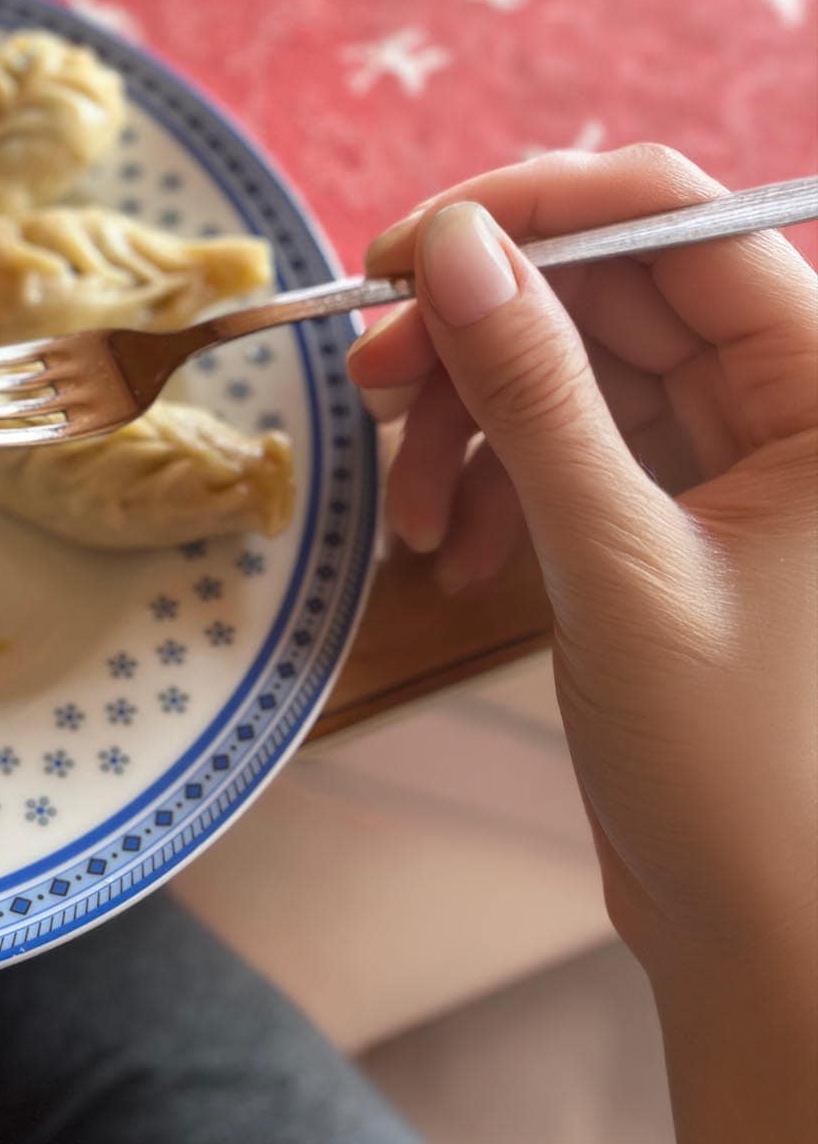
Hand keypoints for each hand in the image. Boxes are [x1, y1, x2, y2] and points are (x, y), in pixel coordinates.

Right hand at [348, 145, 816, 1143]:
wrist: (767, 929)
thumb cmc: (734, 767)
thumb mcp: (613, 565)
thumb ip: (535, 393)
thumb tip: (451, 246)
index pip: (677, 222)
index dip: (530, 214)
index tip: (400, 256)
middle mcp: (793, 398)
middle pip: (608, 292)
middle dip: (478, 338)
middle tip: (368, 385)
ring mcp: (734, 454)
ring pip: (574, 369)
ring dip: (470, 423)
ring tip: (407, 513)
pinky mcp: (680, 510)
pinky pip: (569, 444)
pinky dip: (493, 481)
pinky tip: (449, 550)